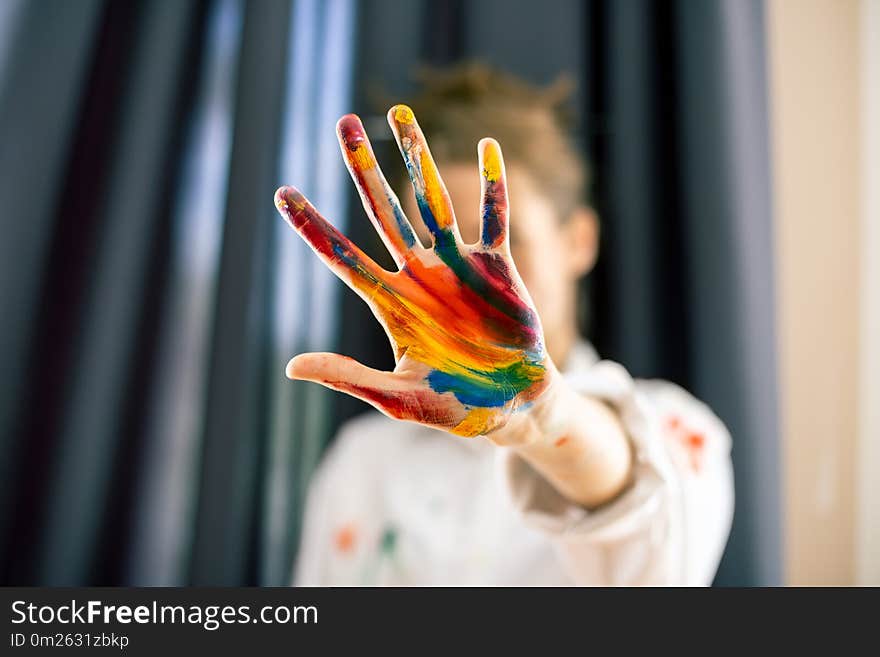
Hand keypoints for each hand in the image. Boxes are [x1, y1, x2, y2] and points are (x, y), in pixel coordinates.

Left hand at [274, 105, 554, 437]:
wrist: (511, 408)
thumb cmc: (454, 409)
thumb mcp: (398, 398)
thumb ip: (349, 377)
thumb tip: (292, 365)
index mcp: (389, 305)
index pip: (342, 258)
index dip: (312, 227)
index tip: (282, 193)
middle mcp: (418, 276)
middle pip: (382, 212)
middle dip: (363, 168)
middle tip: (343, 122)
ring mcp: (456, 267)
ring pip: (432, 201)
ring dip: (418, 157)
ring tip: (400, 112)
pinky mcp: (497, 268)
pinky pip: (495, 219)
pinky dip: (493, 186)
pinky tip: (488, 147)